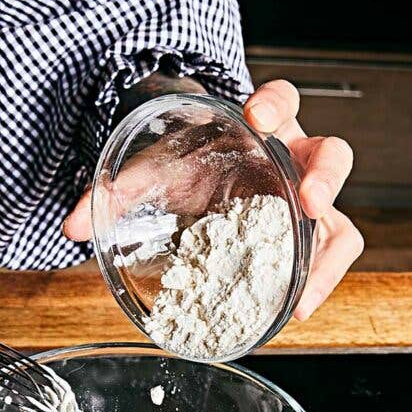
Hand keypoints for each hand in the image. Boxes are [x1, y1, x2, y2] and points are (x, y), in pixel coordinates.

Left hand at [62, 80, 362, 320]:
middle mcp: (292, 162)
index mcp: (260, 129)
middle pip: (332, 155)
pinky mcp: (305, 238)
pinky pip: (328, 258)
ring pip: (341, 219)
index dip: (275, 104)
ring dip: (330, 252)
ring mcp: (304, 202)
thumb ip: (114, 192)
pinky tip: (293, 310)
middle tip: (311, 201)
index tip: (257, 115)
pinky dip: (318, 284)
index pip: (282, 100)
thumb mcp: (152, 171)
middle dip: (326, 177)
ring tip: (305, 288)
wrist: (198, 181)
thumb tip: (70, 227)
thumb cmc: (188, 166)